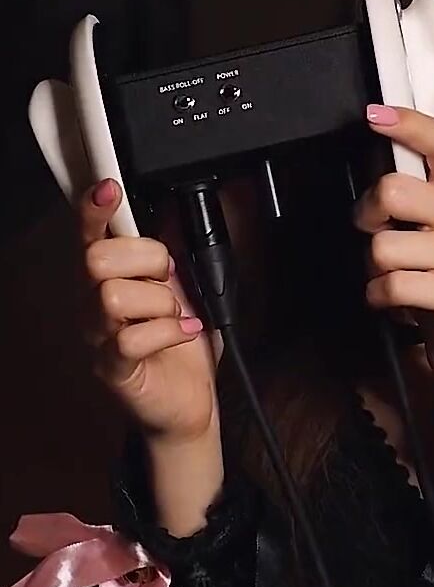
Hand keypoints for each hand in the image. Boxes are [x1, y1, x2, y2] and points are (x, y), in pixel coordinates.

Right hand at [79, 179, 219, 446]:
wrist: (190, 398)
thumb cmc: (181, 341)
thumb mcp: (182, 287)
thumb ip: (166, 259)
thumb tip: (168, 222)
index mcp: (111, 279)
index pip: (91, 237)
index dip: (94, 210)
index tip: (108, 188)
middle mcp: (95, 304)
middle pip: (97, 259)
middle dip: (146, 260)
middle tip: (169, 280)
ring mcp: (100, 337)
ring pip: (113, 296)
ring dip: (160, 302)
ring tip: (175, 316)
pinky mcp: (114, 369)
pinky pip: (131, 338)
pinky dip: (168, 331)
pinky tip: (183, 333)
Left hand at [356, 103, 433, 393]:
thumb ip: (416, 199)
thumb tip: (373, 174)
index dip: (407, 123)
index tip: (373, 115)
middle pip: (393, 190)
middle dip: (367, 215)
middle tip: (375, 233)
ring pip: (382, 246)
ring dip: (373, 269)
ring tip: (395, 279)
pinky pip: (391, 285)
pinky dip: (379, 298)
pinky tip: (396, 303)